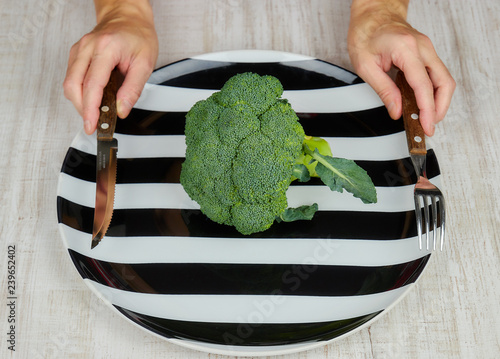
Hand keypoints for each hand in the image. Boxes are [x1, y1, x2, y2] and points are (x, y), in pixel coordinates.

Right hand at [63, 0, 157, 134]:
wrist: (128, 17)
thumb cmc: (138, 36)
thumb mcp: (145, 63)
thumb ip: (133, 89)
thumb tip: (122, 109)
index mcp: (106, 49)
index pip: (92, 85)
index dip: (90, 109)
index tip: (91, 124)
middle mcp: (88, 47)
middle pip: (73, 86)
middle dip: (82, 109)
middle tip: (94, 123)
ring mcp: (79, 50)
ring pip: (69, 83)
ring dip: (80, 102)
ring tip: (95, 113)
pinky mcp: (77, 54)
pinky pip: (72, 78)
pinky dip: (80, 92)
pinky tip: (92, 99)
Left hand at [348, 0, 454, 135]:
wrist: (372, 14)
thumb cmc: (365, 33)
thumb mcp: (366, 66)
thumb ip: (384, 91)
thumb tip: (397, 111)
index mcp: (406, 49)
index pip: (424, 85)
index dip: (427, 109)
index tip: (427, 125)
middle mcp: (422, 47)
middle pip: (444, 82)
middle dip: (440, 108)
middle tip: (428, 125)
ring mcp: (427, 48)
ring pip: (444, 79)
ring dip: (438, 101)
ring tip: (425, 117)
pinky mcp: (426, 52)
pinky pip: (435, 74)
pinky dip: (432, 91)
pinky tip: (421, 103)